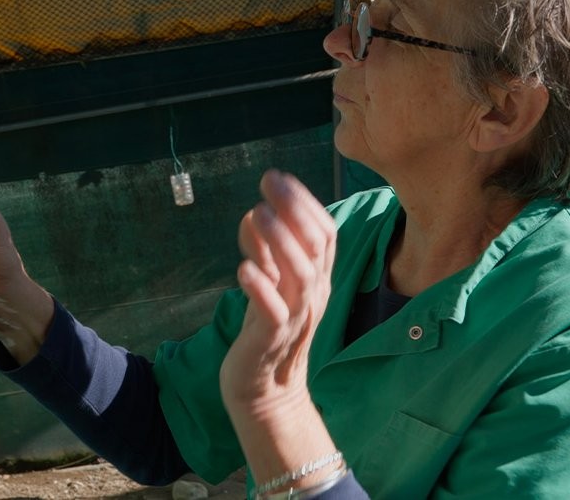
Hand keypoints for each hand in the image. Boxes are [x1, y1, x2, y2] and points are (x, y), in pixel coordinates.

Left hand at [219, 170, 339, 489]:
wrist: (264, 392)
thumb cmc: (265, 331)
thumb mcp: (269, 285)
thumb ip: (264, 252)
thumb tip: (256, 213)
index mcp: (316, 280)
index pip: (325, 233)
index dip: (305, 203)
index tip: (279, 178)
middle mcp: (312, 296)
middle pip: (316, 247)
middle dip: (295, 210)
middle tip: (270, 182)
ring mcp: (295, 319)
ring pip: (299, 276)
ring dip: (280, 242)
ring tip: (260, 214)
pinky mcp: (271, 341)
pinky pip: (273, 313)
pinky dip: (261, 289)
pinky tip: (244, 269)